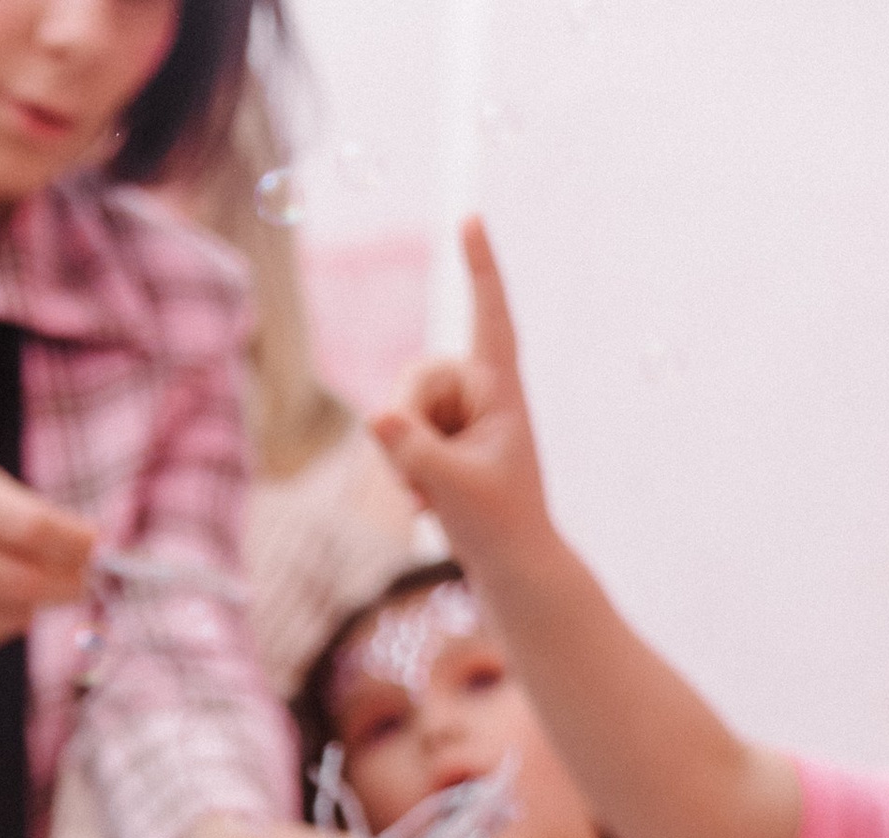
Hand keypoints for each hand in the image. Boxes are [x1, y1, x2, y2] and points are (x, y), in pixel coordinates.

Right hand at [0, 455, 93, 668]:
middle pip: (27, 580)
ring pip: (13, 613)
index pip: (31, 527)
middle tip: (87, 578)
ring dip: (34, 600)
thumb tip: (86, 548)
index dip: (75, 542)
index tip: (99, 546)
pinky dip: (0, 616)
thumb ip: (17, 509)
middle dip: (68, 582)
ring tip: (27, 578)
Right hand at [368, 220, 554, 578]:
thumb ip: (412, 451)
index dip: (480, 268)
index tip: (471, 218)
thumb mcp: (453, 489)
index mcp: (502, 391)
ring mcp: (458, 419)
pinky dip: (403, 474)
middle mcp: (480, 394)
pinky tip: (425, 506)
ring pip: (400, 409)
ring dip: (403, 459)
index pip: (490, 317)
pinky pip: (397, 438)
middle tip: (421, 481)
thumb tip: (375, 417)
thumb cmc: (499, 527)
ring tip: (428, 499)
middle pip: (418, 378)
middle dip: (407, 425)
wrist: (513, 568)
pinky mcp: (441, 442)